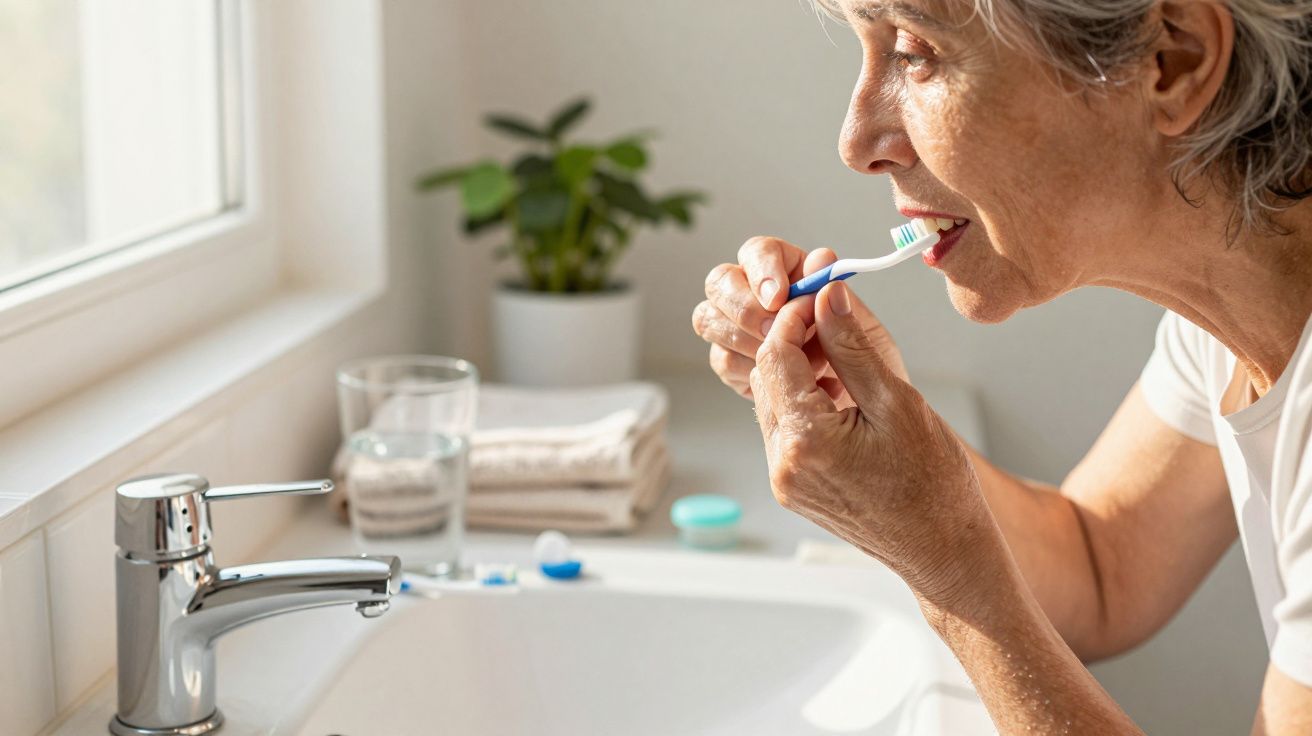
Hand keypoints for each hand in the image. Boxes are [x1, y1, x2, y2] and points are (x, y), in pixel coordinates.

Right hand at [692, 236, 908, 403]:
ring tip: (790, 363)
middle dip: (743, 307)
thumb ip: (843, 309)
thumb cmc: (870, 373)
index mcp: (794, 274)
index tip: (779, 297)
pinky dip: (748, 371)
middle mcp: (761, 296)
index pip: (759, 252)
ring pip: (710, 318)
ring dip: (744, 340)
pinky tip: (783, 384)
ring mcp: (742, 329)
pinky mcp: (735, 362)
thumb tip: (824, 271)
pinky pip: (722, 359)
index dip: (762, 269)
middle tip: (771, 332)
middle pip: (721, 281)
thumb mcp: (868, 339)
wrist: (863, 420)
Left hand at [750, 280, 991, 604]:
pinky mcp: (794, 487)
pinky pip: (786, 428)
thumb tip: (827, 296)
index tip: (824, 296)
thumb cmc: (934, 484)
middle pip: (768, 376)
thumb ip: (854, 347)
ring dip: (800, 370)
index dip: (796, 317)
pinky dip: (805, 402)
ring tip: (845, 356)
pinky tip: (842, 394)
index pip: (776, 354)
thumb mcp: (898, 402)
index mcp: (806, 440)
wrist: (942, 549)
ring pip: (773, 400)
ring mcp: (785, 479)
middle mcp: (783, 463)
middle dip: (795, 340)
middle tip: (835, 317)